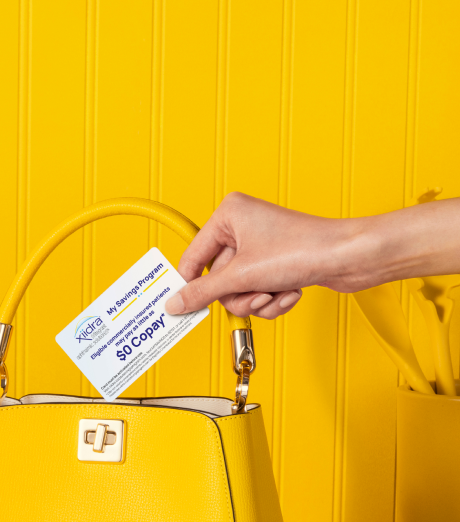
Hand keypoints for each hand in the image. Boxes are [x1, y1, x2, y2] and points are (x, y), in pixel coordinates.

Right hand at [167, 191, 357, 318]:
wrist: (347, 258)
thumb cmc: (302, 249)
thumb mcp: (243, 276)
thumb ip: (203, 292)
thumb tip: (175, 303)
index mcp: (229, 214)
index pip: (193, 257)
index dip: (190, 285)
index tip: (182, 307)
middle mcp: (243, 226)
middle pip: (219, 279)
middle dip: (240, 295)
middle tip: (256, 295)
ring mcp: (260, 247)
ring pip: (240, 291)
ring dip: (258, 300)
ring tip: (276, 293)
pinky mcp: (276, 263)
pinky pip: (259, 292)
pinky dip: (273, 299)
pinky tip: (290, 292)